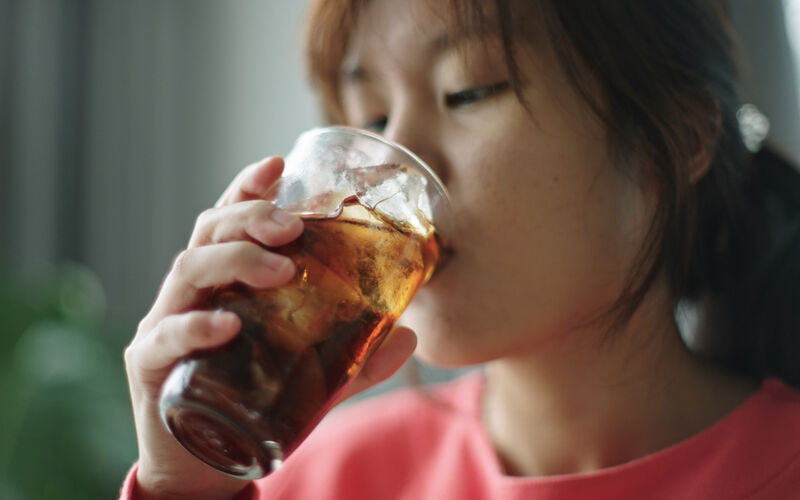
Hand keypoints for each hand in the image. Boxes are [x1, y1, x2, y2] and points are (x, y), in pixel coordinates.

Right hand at [123, 157, 416, 499]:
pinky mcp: (150, 367)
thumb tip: (410, 335)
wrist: (205, 468)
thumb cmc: (254, 405)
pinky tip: (228, 325)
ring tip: (282, 269)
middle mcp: (189, 295)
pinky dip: (196, 325)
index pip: (228, 222)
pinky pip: (167, 337)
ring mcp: (163, 326)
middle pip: (209, 233)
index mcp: (222, 285)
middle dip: (250, 217)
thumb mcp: (310, 378)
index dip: (247, 187)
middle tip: (293, 226)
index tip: (278, 162)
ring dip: (235, 260)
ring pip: (187, 270)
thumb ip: (355, 359)